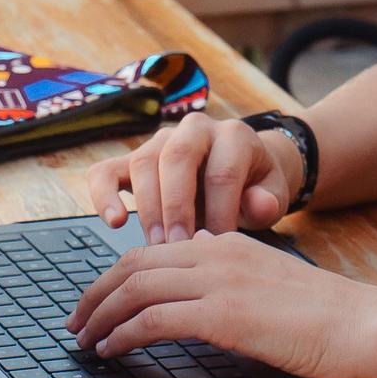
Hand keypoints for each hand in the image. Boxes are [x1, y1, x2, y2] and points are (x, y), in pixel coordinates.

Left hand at [63, 231, 376, 377]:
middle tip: (76, 321)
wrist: (361, 324)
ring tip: (84, 339)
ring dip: (101, 315)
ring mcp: (218, 280)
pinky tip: (112, 350)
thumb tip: (198, 297)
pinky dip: (123, 334)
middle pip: (133, 264)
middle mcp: (216, 252)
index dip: (116, 275)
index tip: (98, 300)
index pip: (153, 251)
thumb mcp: (269, 285)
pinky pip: (153, 318)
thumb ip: (232, 282)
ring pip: (135, 287)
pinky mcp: (223, 313)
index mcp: (227, 243)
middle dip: (96, 293)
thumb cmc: (324, 316)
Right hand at [84, 112, 300, 242]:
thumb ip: (268, 200)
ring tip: (156, 248)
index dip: (219, 211)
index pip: (222, 171)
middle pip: (177, 158)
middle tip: (178, 246)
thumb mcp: (272, 194)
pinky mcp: (131, 160)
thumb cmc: (254, 188)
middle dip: (176, 207)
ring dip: (147, 209)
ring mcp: (159, 141)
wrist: (241, 174)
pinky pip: (106, 171)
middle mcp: (193, 129)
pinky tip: (113, 221)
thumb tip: (258, 205)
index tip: (218, 246)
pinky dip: (104, 195)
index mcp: (232, 135)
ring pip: (143, 163)